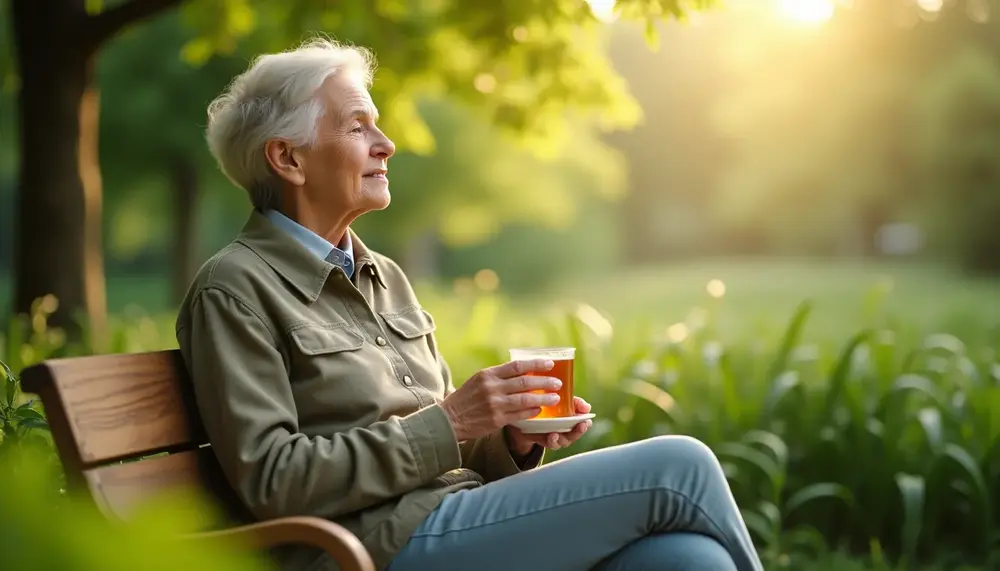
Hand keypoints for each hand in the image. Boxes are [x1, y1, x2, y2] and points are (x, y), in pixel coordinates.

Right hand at [440, 359, 562, 441]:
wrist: (449, 419)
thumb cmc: (465, 399)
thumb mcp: (477, 381)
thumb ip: (496, 376)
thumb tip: (520, 371)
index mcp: (488, 374)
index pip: (517, 366)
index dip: (535, 364)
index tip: (549, 364)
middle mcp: (492, 387)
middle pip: (524, 381)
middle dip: (544, 381)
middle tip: (558, 383)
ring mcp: (495, 404)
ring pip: (525, 399)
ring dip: (543, 398)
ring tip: (555, 398)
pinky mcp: (496, 419)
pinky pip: (520, 414)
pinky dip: (532, 411)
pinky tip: (540, 410)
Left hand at [506, 397, 592, 453]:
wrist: (528, 414)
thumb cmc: (549, 406)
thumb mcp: (562, 400)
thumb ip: (574, 402)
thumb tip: (587, 407)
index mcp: (572, 420)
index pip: (583, 423)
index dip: (586, 423)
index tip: (586, 420)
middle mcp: (565, 431)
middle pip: (575, 435)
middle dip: (578, 431)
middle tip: (580, 426)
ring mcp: (555, 437)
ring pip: (562, 441)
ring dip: (560, 438)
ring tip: (556, 434)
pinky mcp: (543, 440)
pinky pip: (548, 443)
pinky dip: (550, 441)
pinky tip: (549, 435)